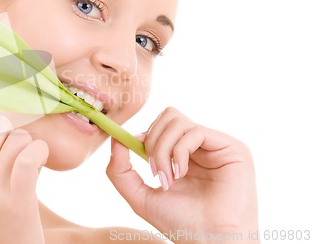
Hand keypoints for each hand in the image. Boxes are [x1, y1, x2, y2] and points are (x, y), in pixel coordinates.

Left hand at [106, 107, 258, 242]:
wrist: (210, 241)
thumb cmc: (180, 224)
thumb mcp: (140, 196)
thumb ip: (121, 170)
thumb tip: (115, 139)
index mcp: (182, 155)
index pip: (159, 126)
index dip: (144, 136)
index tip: (136, 154)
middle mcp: (200, 147)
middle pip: (167, 116)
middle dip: (153, 141)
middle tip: (154, 171)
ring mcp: (216, 146)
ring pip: (177, 120)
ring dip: (164, 149)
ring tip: (169, 178)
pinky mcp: (232, 148)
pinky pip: (195, 131)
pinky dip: (179, 151)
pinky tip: (182, 174)